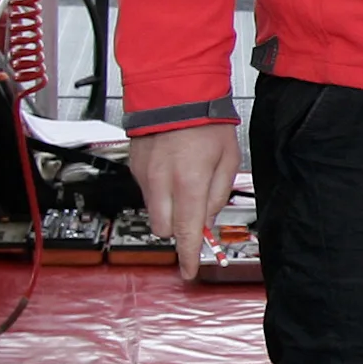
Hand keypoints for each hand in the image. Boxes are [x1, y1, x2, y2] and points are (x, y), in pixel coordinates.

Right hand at [132, 122, 241, 280]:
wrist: (175, 93)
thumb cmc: (206, 123)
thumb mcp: (228, 160)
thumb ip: (218, 193)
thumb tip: (207, 216)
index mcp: (188, 183)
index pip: (186, 232)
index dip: (188, 255)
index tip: (189, 270)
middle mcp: (160, 183)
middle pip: (163, 228)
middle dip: (178, 229)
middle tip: (194, 212)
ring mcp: (143, 175)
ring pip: (152, 211)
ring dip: (168, 208)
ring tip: (185, 181)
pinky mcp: (134, 167)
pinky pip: (146, 191)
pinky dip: (159, 190)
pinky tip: (173, 168)